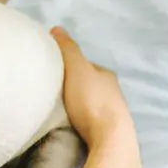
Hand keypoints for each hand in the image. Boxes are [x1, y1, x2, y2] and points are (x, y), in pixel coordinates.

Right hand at [51, 26, 138, 157]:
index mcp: (107, 75)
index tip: (54, 70)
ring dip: (77, 103)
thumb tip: (57, 28)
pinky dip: (81, 118)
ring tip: (58, 108)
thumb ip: (68, 49)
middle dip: (73, 85)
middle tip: (53, 89)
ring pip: (90, 102)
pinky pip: (91, 119)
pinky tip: (71, 123)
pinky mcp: (108, 131)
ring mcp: (113, 113)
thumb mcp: (76, 68)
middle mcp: (114, 92)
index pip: (86, 65)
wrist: (110, 139)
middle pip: (88, 84)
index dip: (70, 65)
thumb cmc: (92, 100)